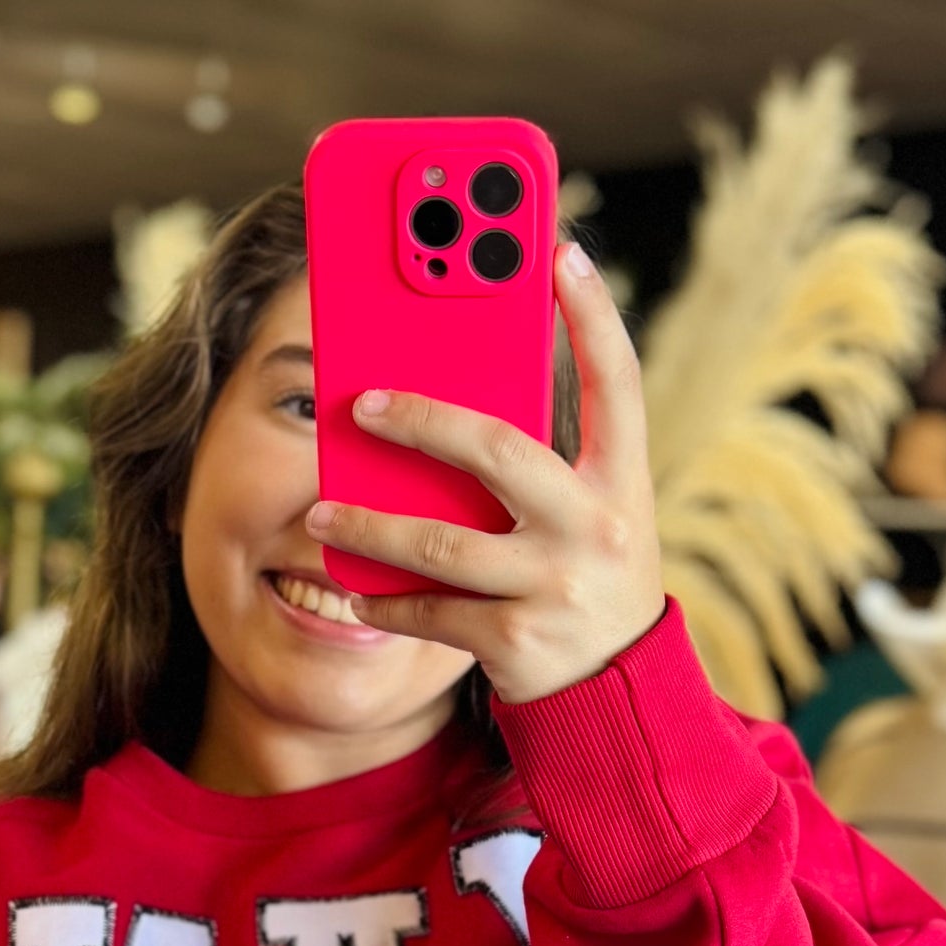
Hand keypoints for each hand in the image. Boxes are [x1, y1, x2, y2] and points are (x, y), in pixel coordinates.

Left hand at [305, 240, 664, 708]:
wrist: (621, 694)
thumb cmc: (590, 577)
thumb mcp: (594, 513)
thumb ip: (546, 461)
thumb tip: (452, 398)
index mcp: (623, 482)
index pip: (617, 382)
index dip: (592, 314)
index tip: (558, 251)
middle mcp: (596, 528)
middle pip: (498, 451)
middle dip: (422, 420)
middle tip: (363, 404)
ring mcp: (556, 587)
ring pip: (442, 545)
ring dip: (370, 528)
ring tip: (322, 517)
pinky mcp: (518, 642)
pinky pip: (433, 613)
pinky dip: (386, 601)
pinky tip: (354, 592)